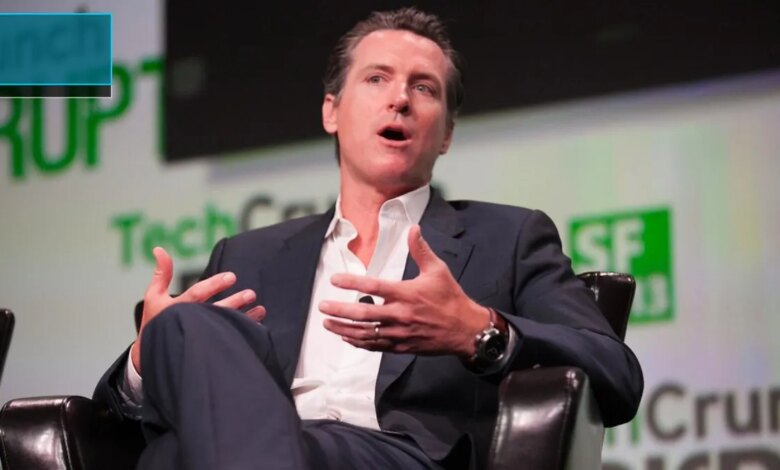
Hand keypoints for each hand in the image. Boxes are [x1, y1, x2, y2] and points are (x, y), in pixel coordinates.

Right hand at [131, 247, 264, 372]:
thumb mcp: (153, 297)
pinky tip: (258, 328)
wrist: (151, 358)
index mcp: (176, 309)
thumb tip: (159, 249)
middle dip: (234, 302)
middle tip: (250, 294)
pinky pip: (228, 340)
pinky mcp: (208, 348)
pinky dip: (244, 334)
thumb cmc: (154, 322)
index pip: (197, 295)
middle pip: (215, 312)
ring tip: (260, 309)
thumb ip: (161, 273)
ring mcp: (200, 337)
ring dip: (244, 317)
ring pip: (225, 326)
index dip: (214, 285)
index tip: (232, 277)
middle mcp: (190, 323)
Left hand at [319, 225, 488, 357]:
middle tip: (322, 306)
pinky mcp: (401, 346)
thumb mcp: (438, 270)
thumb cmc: (451, 298)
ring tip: (327, 323)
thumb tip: (413, 228)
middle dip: (340, 310)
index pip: (373, 287)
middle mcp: (400, 315)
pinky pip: (375, 346)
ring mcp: (399, 333)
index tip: (335, 280)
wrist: (465, 330)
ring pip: (365, 333)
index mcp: (407, 294)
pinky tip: (346, 337)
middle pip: (363, 314)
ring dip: (344, 328)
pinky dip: (358, 342)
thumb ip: (421, 250)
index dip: (352, 283)